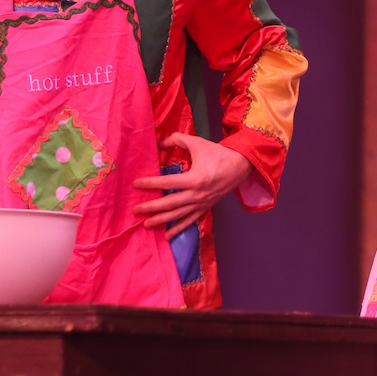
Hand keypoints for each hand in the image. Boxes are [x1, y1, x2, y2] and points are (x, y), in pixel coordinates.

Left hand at [133, 133, 251, 236]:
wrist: (240, 166)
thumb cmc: (218, 154)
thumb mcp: (197, 143)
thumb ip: (177, 139)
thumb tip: (160, 144)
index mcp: (195, 178)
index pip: (167, 183)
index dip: (150, 183)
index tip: (136, 184)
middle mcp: (197, 194)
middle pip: (170, 203)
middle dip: (151, 207)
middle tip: (135, 210)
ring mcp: (201, 203)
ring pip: (178, 215)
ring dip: (161, 220)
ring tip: (146, 224)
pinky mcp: (205, 208)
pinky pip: (190, 221)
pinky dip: (178, 229)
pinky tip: (167, 236)